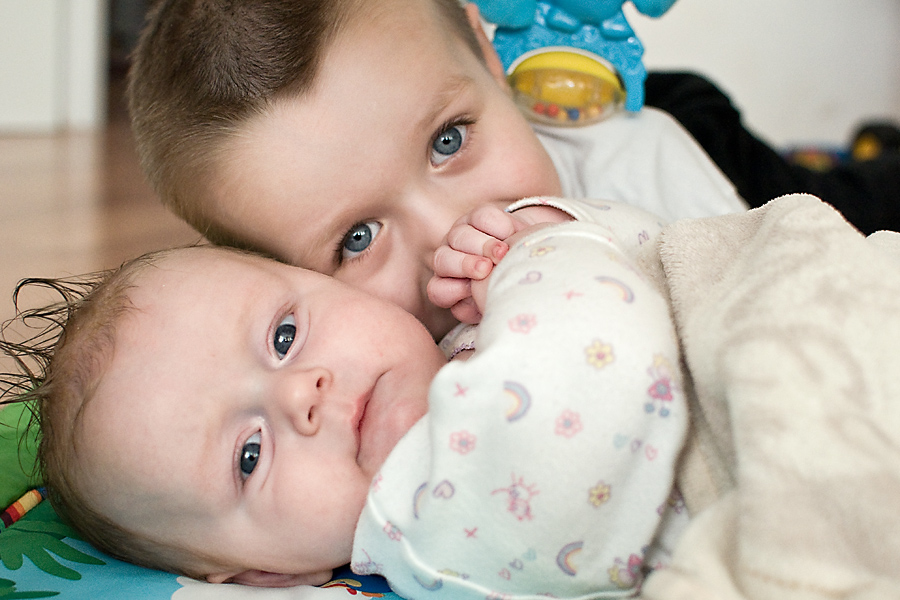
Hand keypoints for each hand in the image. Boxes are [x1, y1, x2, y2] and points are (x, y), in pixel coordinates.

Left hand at [428, 205, 529, 322]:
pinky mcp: (478, 216)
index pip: (438, 290)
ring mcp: (460, 235)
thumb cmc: (509, 288)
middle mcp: (449, 260)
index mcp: (448, 286)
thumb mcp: (497, 303)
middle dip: (464, 265)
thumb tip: (485, 308)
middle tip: (485, 269)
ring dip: (482, 245)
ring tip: (502, 253)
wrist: (529, 259)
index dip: (453, 291)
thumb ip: (486, 308)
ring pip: (459, 237)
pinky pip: (482, 216)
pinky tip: (510, 235)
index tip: (474, 293)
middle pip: (442, 261)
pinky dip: (497, 226)